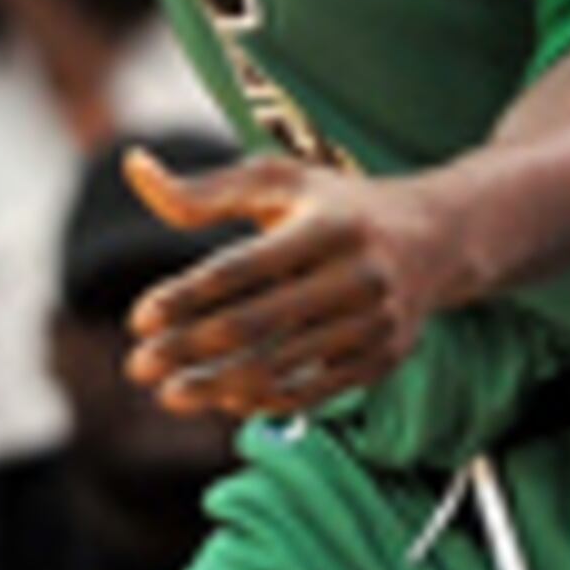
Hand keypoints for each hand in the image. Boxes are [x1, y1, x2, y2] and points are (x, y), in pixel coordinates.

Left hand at [116, 138, 463, 417]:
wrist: (437, 240)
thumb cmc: (337, 206)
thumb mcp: (279, 181)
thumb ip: (204, 189)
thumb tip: (132, 168)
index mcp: (328, 225)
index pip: (242, 268)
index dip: (185, 297)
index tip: (138, 319)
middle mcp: (357, 275)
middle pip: (257, 323)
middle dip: (188, 349)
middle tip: (136, 367)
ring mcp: (374, 322)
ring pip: (282, 367)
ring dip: (216, 386)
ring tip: (167, 394)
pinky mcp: (382, 359)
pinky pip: (313, 392)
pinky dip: (263, 401)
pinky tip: (221, 400)